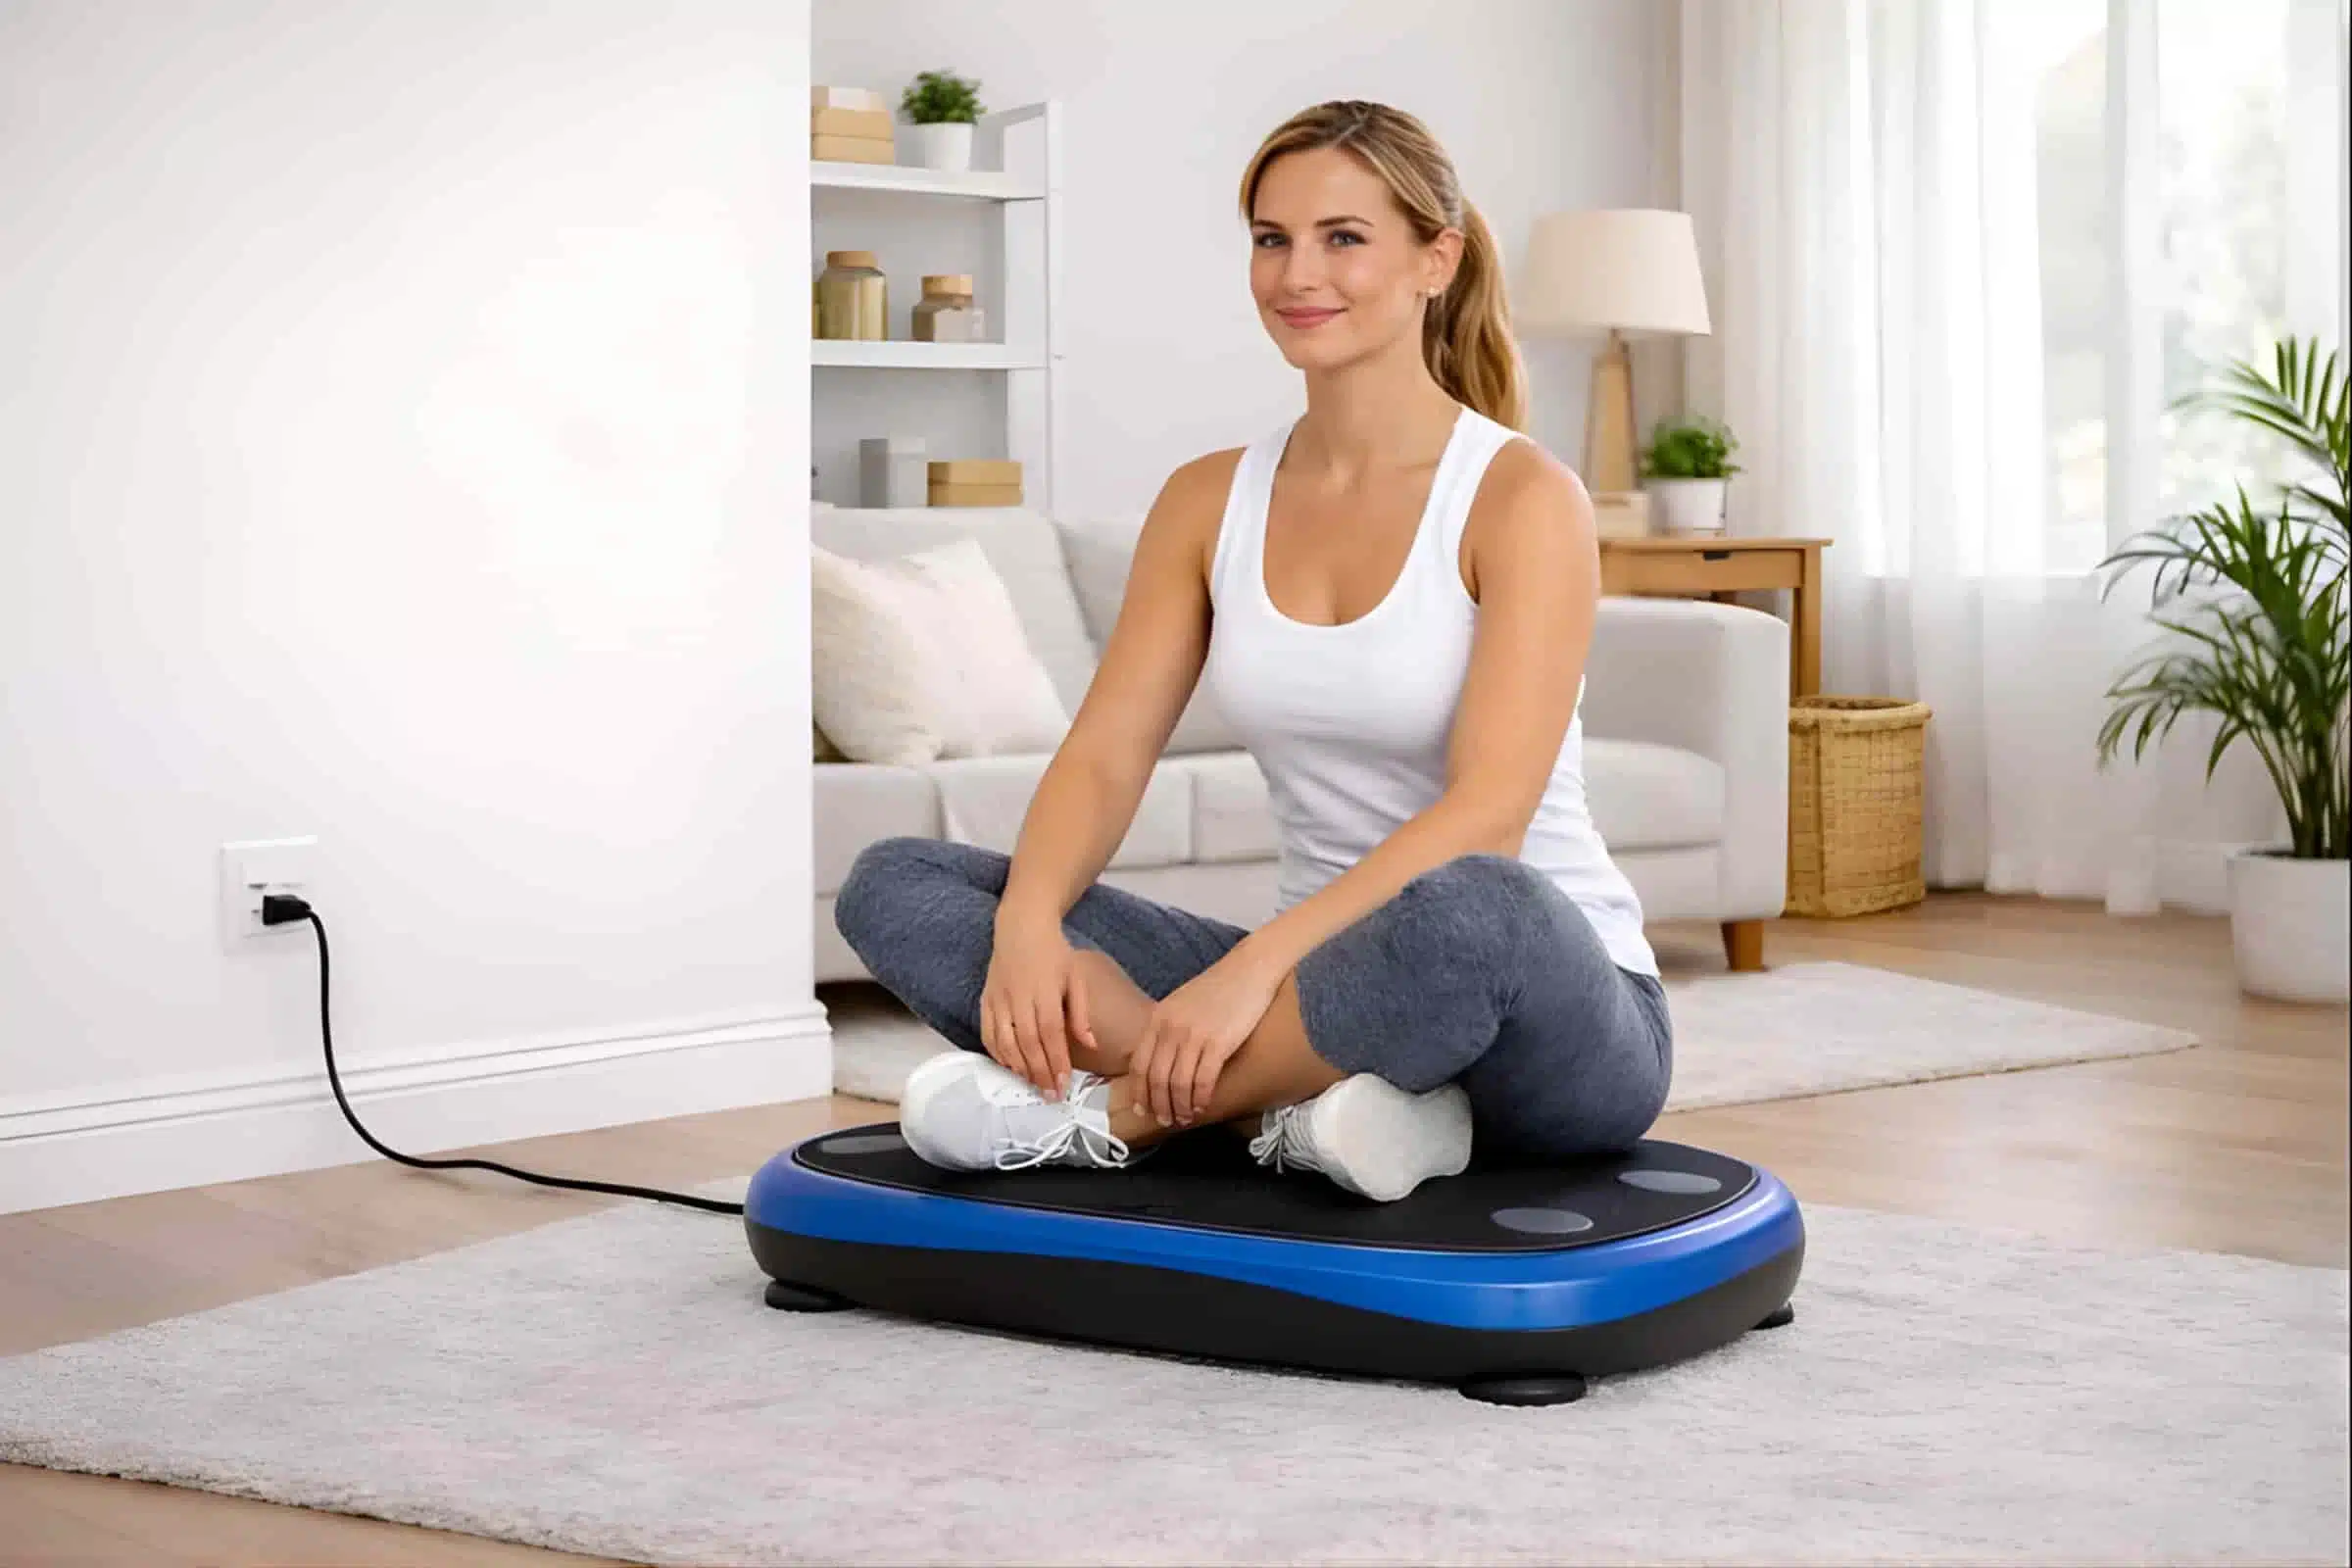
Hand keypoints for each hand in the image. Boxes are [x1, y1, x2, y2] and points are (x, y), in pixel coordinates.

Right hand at [978, 916, 1094, 1098]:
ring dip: (1019, 1066)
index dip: (1057, 1061)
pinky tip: (1009, 1066)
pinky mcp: (986, 999)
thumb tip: (1091, 1046)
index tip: (1063, 1084)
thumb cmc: (1055, 954)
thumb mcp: (1076, 978)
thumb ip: (1081, 1014)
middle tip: (1050, 1095)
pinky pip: (987, 1032)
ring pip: (1005, 1040)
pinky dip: (997, 1053)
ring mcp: (999, 998)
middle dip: (1039, 1072)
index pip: (1051, 1033)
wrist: (1021, 928)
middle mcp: (1020, 996)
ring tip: (1032, 1084)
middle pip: (1028, 1042)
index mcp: (1046, 991)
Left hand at [1129, 952, 1282, 1127]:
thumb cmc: (1219, 988)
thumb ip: (1167, 1028)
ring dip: (1180, 1107)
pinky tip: (1202, 1106)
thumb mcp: (1181, 1004)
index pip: (1139, 1063)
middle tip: (1164, 1121)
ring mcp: (1193, 1035)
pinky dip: (1200, 1099)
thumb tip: (1161, 1061)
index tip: (1140, 1109)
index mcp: (1158, 1018)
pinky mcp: (1218, 1042)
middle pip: (1156, 1078)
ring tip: (1185, 1118)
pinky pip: (1203, 1080)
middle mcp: (1171, 1028)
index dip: (1138, 1091)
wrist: (1249, 969)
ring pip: (1178, 1084)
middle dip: (1158, 1105)